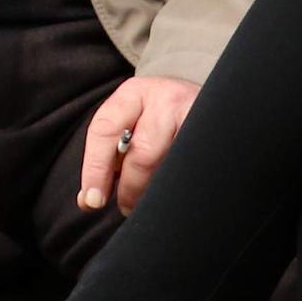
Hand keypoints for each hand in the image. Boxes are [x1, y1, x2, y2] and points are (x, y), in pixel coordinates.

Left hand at [77, 74, 201, 212]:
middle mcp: (165, 98)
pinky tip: (173, 190)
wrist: (205, 102)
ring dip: (155, 191)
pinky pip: (191, 167)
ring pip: (170, 165)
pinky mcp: (214, 132)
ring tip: (149, 200)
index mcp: (134, 93)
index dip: (96, 169)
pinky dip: (177, 185)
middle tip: (126, 207)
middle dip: (130, 188)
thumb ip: (107, 157)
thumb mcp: (130, 123)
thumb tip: (87, 199)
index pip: (105, 130)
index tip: (93, 200)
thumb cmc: (159, 120)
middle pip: (141, 153)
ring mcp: (195, 113)